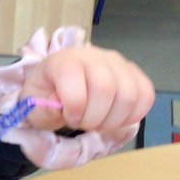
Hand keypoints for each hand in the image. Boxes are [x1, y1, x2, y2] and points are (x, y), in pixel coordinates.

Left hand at [20, 45, 153, 134]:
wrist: (62, 86)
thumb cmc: (48, 96)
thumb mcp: (34, 104)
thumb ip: (41, 108)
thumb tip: (58, 107)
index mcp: (64, 60)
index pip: (74, 78)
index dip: (74, 106)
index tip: (69, 116)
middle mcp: (94, 56)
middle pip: (105, 89)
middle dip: (93, 118)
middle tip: (83, 123)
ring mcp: (118, 63)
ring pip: (129, 95)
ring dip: (113, 120)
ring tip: (98, 122)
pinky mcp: (135, 74)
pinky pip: (146, 96)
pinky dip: (132, 115)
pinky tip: (115, 118)